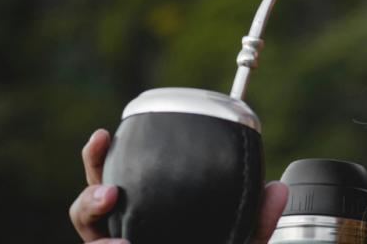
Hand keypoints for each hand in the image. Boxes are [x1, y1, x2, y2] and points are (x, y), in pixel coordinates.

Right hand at [69, 128, 289, 243]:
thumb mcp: (240, 242)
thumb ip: (258, 221)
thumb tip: (278, 189)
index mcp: (143, 211)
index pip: (112, 178)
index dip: (100, 157)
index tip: (103, 134)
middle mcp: (120, 233)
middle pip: (88, 209)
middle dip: (89, 195)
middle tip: (109, 191)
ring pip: (91, 240)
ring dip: (95, 230)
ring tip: (119, 242)